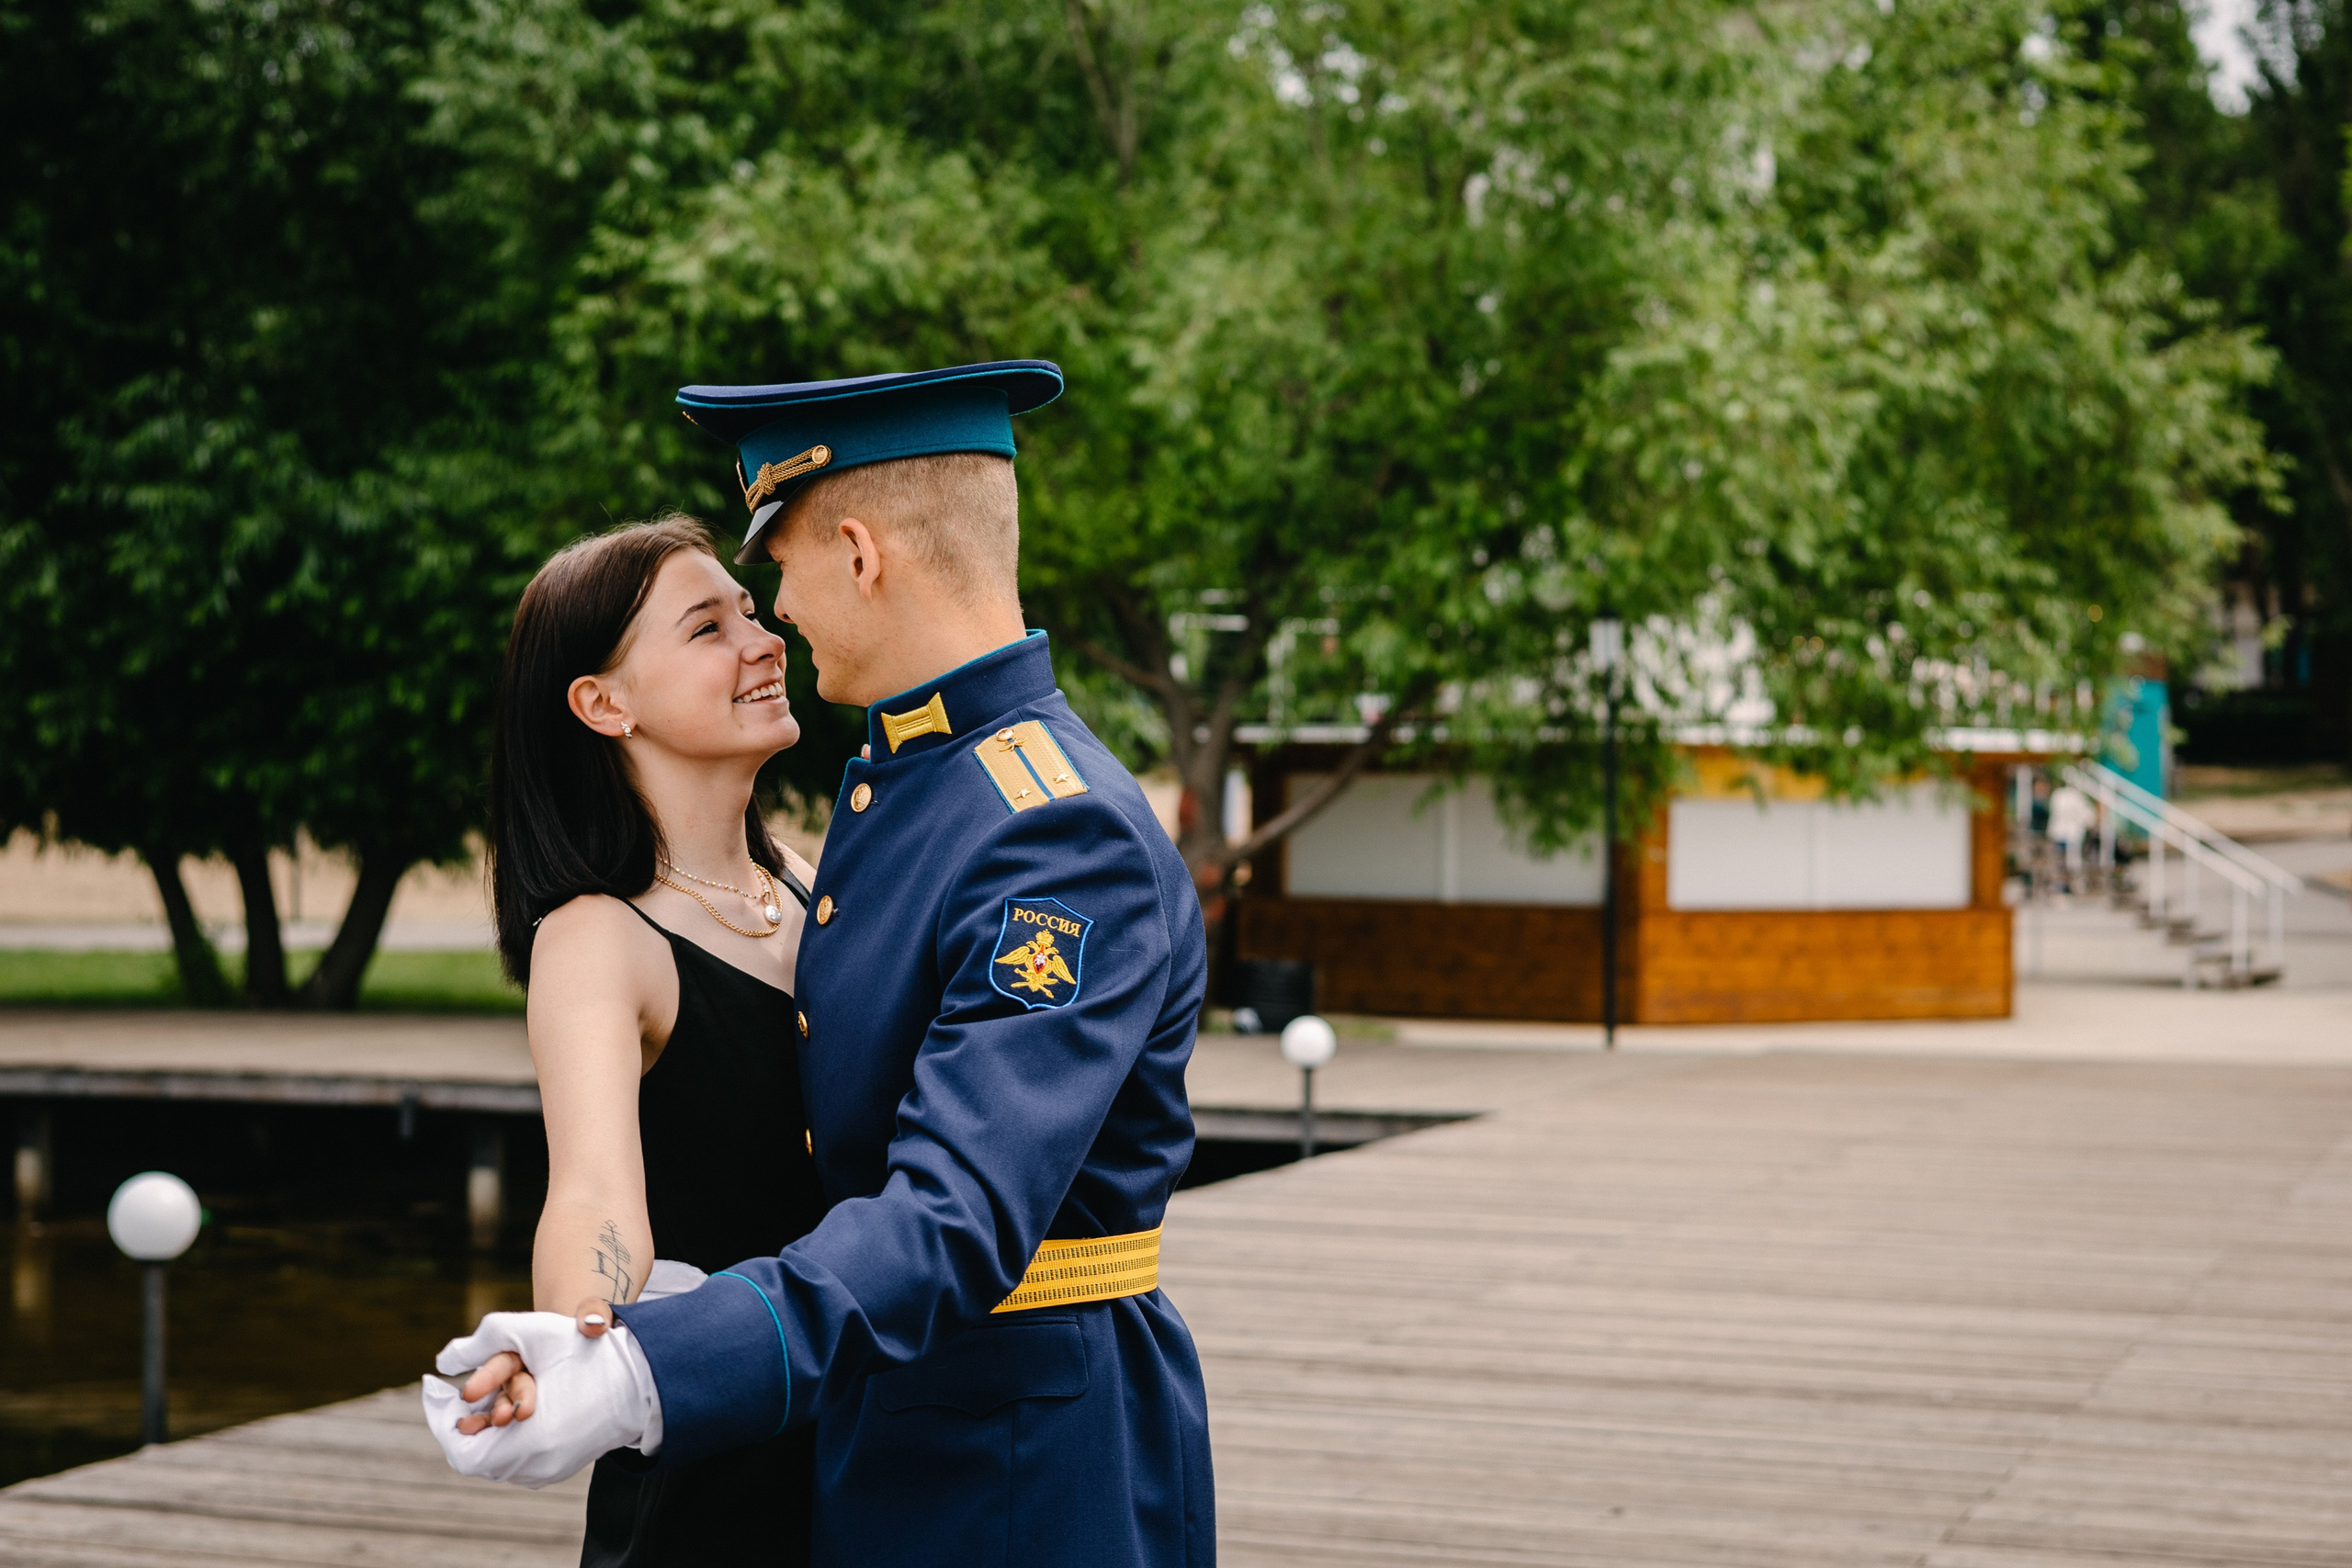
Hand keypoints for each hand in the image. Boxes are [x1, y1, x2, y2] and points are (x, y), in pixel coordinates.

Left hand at [423, 1310, 657, 1488]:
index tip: (435, 1389)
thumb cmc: (584, 1349)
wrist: (639, 1374)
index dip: (440, 1418)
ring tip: (477, 1402)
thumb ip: (476, 1343)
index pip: (459, 1449)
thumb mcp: (527, 1333)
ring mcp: (549, 1471)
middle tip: (455, 1396)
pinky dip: (504, 1442)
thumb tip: (442, 1362)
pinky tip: (505, 1414)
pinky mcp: (562, 1468)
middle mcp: (535, 1466)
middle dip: (461, 1425)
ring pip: (495, 1463)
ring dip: (482, 1435)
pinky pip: (518, 1463)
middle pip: (475, 1459)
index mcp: (524, 1441)